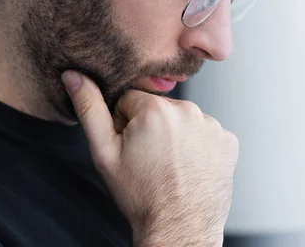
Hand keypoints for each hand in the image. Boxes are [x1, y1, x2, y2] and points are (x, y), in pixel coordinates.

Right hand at [61, 71, 238, 246]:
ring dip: (176, 135)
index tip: (130, 146)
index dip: (125, 123)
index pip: (131, 100)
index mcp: (156, 109)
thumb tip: (75, 76)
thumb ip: (89, 109)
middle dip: (152, 127)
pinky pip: (206, 134)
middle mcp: (189, 111)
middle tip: (149, 158)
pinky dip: (199, 146)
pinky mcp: (228, 141)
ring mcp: (212, 126)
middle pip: (160, 108)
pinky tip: (190, 166)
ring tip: (171, 164)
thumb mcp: (104, 153)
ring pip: (184, 120)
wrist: (179, 228)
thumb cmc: (141, 195)